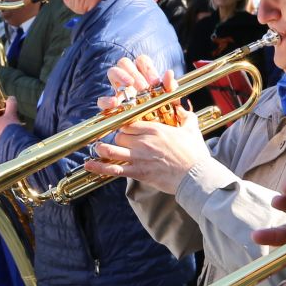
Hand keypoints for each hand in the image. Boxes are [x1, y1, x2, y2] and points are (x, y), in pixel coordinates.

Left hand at [86, 106, 208, 194]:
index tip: (125, 129)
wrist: (196, 176)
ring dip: (102, 149)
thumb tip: (184, 109)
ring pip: (111, 149)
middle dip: (118, 139)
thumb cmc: (195, 154)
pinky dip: (99, 167)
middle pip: (119, 135)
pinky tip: (89, 165)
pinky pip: (114, 169)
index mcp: (155, 129)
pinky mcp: (138, 172)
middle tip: (119, 143)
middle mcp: (144, 141)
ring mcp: (139, 157)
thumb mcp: (192, 129)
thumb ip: (185, 116)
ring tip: (98, 148)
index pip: (129, 123)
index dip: (125, 126)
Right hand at [98, 54, 167, 114]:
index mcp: (143, 75)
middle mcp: (129, 79)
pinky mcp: (111, 107)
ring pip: (112, 72)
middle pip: (125, 62)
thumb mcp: (169, 100)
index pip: (141, 60)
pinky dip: (106, 100)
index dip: (147, 68)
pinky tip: (115, 103)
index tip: (155, 83)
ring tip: (129, 86)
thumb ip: (170, 87)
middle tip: (143, 87)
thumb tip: (169, 73)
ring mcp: (118, 91)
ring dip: (120, 76)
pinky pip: (102, 100)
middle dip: (133, 72)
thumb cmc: (164, 112)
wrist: (155, 132)